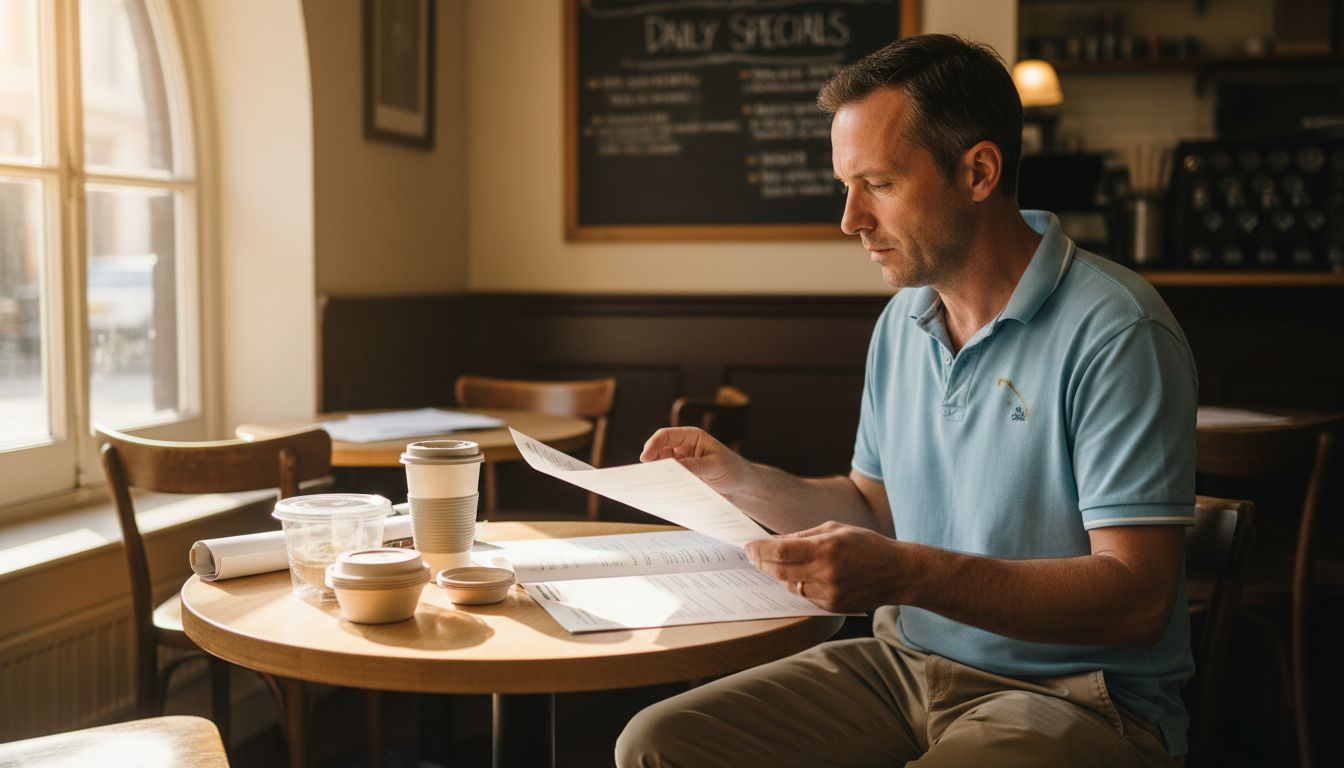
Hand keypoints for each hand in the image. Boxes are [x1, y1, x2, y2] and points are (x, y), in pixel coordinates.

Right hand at [640, 427, 753, 498]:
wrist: (742, 487)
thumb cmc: (733, 470)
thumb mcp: (715, 467)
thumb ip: (694, 466)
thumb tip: (672, 468)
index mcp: (691, 437)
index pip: (666, 436)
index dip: (652, 445)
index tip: (645, 459)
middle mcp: (683, 448)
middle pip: (658, 451)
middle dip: (650, 462)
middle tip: (644, 476)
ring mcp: (681, 463)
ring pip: (660, 466)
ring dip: (655, 475)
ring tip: (652, 487)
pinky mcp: (682, 477)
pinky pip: (667, 479)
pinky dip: (662, 485)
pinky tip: (661, 494)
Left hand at [744, 521, 902, 612]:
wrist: (897, 572)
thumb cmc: (866, 545)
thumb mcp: (835, 529)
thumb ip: (804, 536)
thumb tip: (775, 541)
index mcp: (826, 548)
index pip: (781, 550)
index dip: (760, 549)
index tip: (748, 546)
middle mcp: (826, 572)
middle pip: (780, 572)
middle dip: (763, 563)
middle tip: (753, 556)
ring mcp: (829, 593)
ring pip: (791, 586)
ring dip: (781, 575)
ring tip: (779, 564)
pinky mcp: (833, 607)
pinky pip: (806, 597)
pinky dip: (800, 586)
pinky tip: (805, 576)